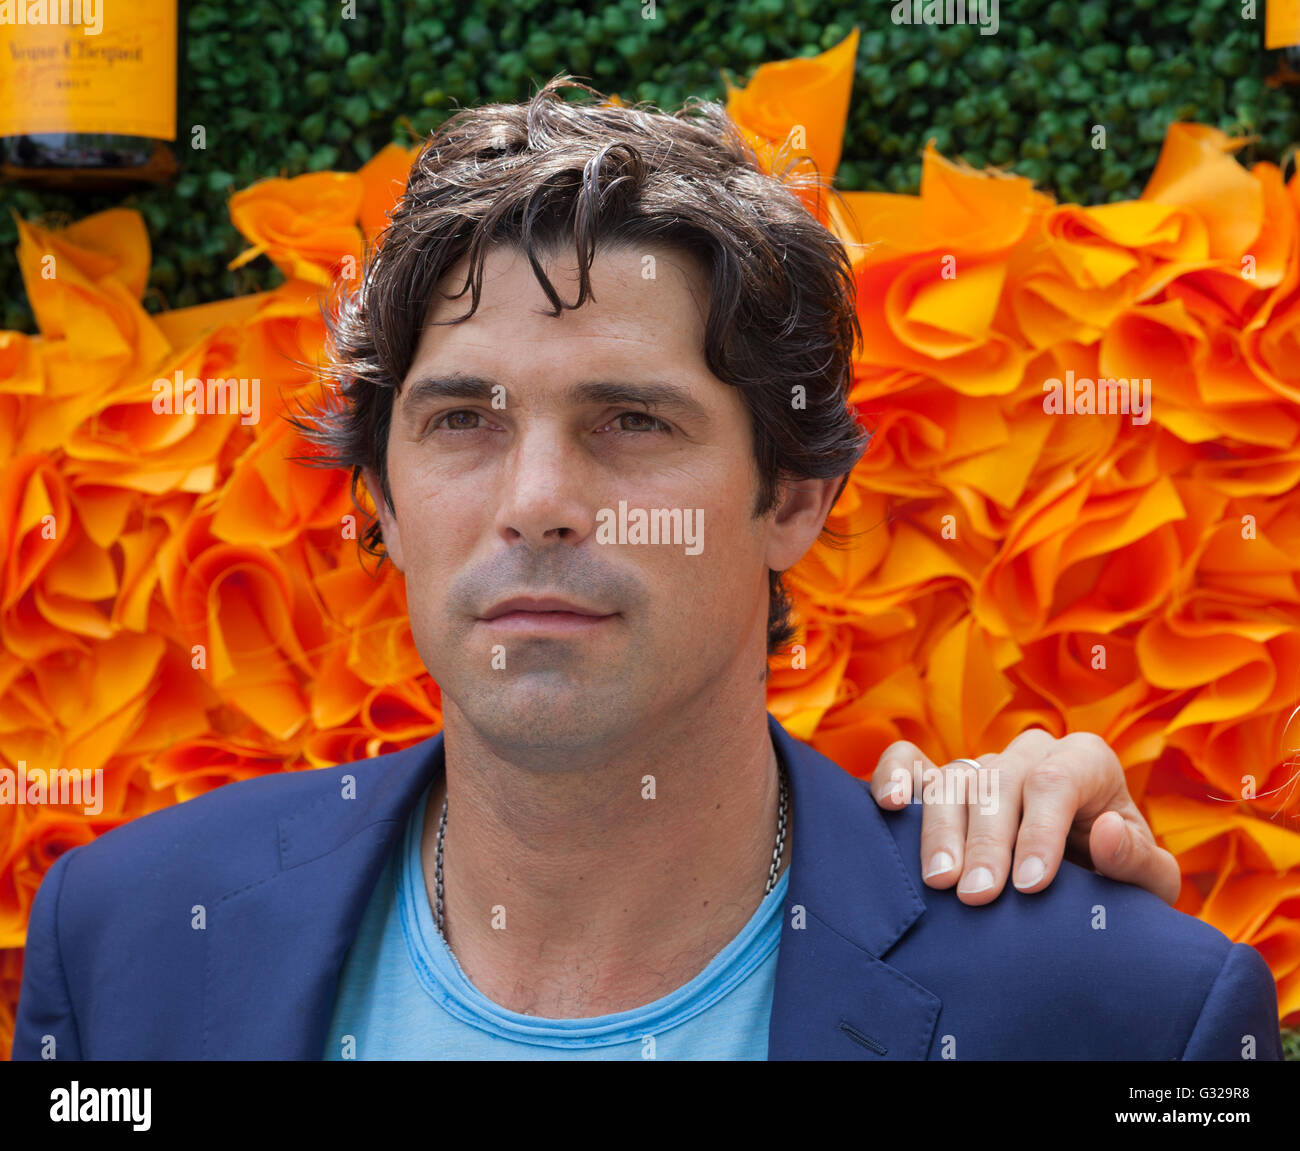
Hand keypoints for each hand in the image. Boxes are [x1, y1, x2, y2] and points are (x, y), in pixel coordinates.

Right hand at [869, 728, 1181, 906]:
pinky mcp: (939, 778)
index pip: (1055, 781)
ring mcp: (982, 765)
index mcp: (1085, 761)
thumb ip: (1139, 860)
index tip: (1031, 885)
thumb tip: (1105, 831)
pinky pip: (908, 759)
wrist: (1084, 887)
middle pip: (999, 781)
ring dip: (941, 830)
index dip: (1039, 831)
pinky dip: (894, 774)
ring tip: (940, 881)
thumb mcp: (1148, 881)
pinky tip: (890, 805)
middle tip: (979, 896)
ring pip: (953, 779)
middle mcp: (1030, 754)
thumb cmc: (1116, 879)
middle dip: (986, 842)